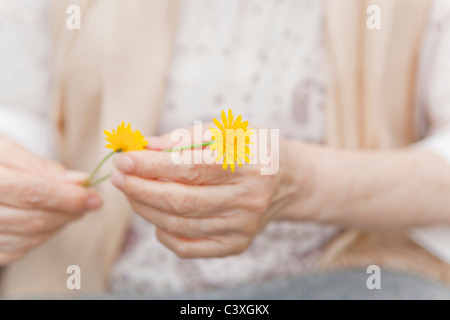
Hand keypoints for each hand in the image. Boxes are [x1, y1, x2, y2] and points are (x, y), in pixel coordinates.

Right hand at [0, 137, 102, 264]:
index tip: (93, 196)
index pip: (31, 193)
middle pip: (33, 220)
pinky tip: (47, 219)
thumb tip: (80, 181)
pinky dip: (41, 236)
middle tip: (89, 201)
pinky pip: (19, 250)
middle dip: (68, 212)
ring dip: (58, 224)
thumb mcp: (6, 150)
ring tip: (68, 207)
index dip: (67, 197)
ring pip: (30, 239)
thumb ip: (41, 167)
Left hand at [111, 131, 298, 257]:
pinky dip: (163, 231)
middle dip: (140, 188)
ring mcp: (244, 227)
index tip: (124, 158)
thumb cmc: (252, 148)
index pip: (191, 168)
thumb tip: (142, 148)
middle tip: (119, 175)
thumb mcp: (227, 131)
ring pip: (180, 225)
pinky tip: (156, 213)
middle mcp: (249, 200)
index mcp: (250, 163)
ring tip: (131, 189)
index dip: (151, 165)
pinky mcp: (236, 245)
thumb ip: (183, 139)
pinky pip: (188, 247)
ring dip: (145, 208)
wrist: (288, 180)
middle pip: (181, 201)